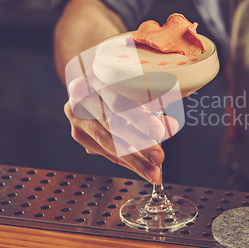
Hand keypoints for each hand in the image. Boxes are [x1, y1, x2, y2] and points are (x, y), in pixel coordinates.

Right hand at [64, 67, 178, 183]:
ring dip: (134, 159)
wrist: (92, 81)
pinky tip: (142, 168)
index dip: (139, 118)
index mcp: (96, 76)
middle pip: (111, 123)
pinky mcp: (78, 133)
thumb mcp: (135, 83)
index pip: (118, 101)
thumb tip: (172, 126)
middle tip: (158, 156)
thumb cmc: (119, 80)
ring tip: (153, 171)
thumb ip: (154, 102)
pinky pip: (105, 151)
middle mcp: (82, 95)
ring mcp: (77, 115)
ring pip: (107, 142)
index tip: (158, 131)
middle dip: (138, 143)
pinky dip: (125, 160)